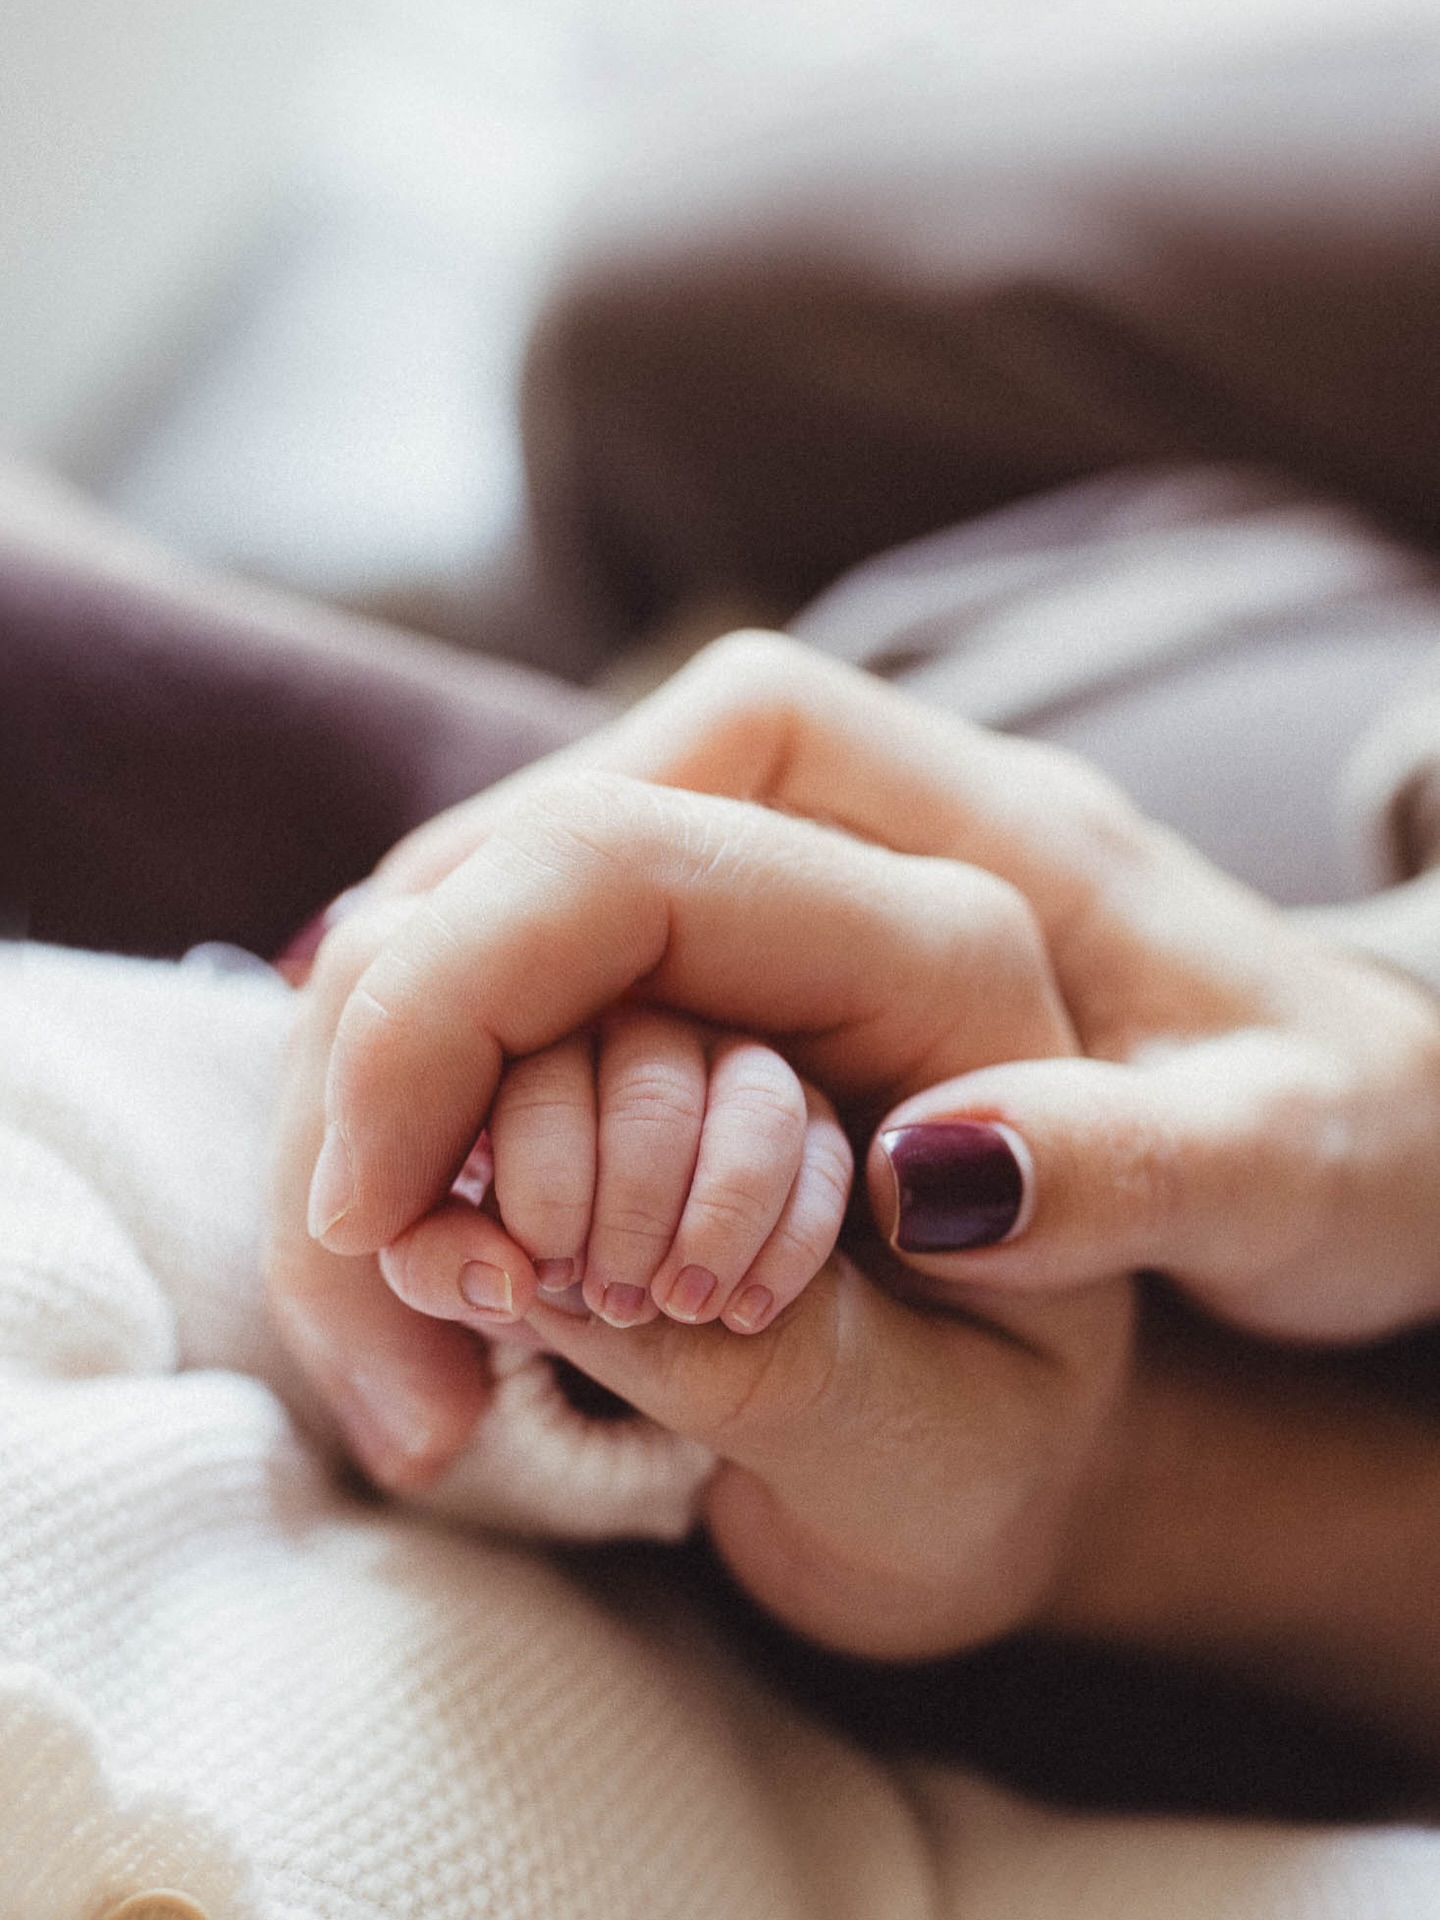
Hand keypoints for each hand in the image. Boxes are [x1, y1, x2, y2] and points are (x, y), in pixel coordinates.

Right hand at [370, 631, 1439, 1342]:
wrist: (1360, 1125)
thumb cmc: (1331, 1137)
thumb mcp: (1285, 1168)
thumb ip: (1136, 1168)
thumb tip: (933, 1174)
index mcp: (946, 828)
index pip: (625, 836)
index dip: (460, 993)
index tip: (381, 1193)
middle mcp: (828, 815)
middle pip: (510, 862)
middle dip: (383, 1057)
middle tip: (350, 1262)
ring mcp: (771, 884)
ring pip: (486, 927)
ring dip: (386, 1097)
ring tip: (376, 1292)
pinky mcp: (740, 969)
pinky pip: (531, 1003)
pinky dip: (447, 1115)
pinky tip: (427, 1231)